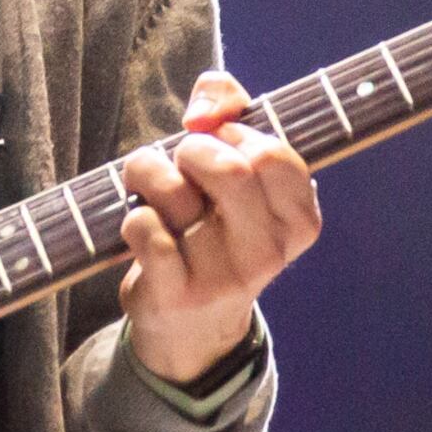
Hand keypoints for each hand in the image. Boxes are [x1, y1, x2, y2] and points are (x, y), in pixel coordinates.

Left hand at [114, 69, 321, 383]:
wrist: (191, 322)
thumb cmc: (212, 225)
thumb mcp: (236, 171)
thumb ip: (229, 109)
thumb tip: (203, 111)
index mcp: (297, 220)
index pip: (273, 155)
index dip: (233, 133)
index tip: (218, 141)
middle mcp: (268, 251)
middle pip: (227, 169)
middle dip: (190, 150)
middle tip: (181, 166)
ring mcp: (223, 277)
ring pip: (174, 192)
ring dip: (148, 176)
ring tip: (150, 191)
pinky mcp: (177, 294)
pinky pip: (145, 229)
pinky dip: (133, 216)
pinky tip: (142, 227)